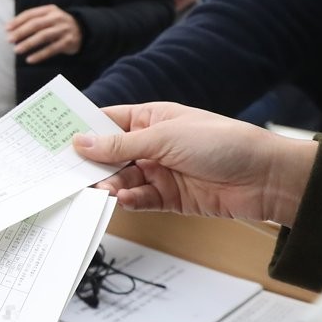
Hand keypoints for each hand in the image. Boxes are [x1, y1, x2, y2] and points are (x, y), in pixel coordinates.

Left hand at [6, 5, 81, 62]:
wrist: (82, 30)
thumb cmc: (57, 25)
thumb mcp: (47, 17)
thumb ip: (31, 20)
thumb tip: (9, 28)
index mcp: (49, 10)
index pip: (31, 14)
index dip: (17, 21)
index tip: (6, 29)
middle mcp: (57, 18)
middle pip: (36, 24)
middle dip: (21, 32)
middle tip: (9, 40)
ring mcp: (63, 30)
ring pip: (43, 36)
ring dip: (28, 44)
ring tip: (16, 50)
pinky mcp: (67, 42)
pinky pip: (51, 49)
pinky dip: (40, 55)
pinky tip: (29, 60)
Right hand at [74, 103, 318, 225]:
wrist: (264, 177)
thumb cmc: (223, 143)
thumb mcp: (165, 138)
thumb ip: (120, 146)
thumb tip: (81, 142)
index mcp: (152, 119)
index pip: (108, 122)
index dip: (84, 131)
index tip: (57, 141)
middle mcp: (153, 145)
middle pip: (110, 156)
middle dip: (93, 166)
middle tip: (73, 176)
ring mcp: (160, 171)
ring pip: (122, 180)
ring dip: (112, 186)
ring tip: (104, 191)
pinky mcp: (169, 197)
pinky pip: (139, 200)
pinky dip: (129, 202)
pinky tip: (125, 201)